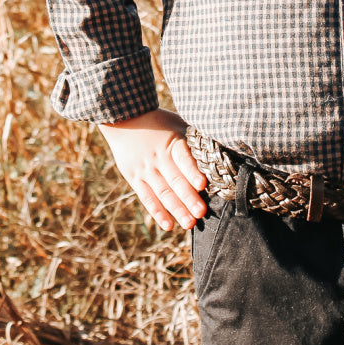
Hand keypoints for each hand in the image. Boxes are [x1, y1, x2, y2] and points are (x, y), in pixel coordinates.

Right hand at [98, 109, 207, 230]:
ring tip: (189, 223)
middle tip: (201, 213)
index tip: (202, 184)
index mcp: (172, 142)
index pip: (183, 158)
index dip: (192, 171)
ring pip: (163, 193)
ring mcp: (146, 169)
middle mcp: (159, 157)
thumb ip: (194, 140)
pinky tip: (168, 225)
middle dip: (189, 198)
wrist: (124, 118)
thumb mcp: (178, 124)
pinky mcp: (134, 178)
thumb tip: (219, 151)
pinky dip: (157, 213)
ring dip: (177, 209)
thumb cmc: (160, 122)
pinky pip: (147, 198)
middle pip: (175, 180)